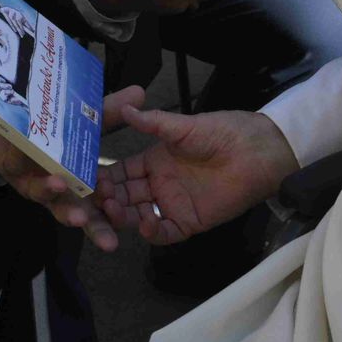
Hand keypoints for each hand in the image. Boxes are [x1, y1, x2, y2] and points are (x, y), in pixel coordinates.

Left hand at [0, 86, 142, 251]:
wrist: (7, 122)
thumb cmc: (52, 132)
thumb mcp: (84, 123)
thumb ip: (110, 112)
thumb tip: (139, 93)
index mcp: (78, 186)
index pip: (93, 214)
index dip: (104, 228)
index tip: (114, 242)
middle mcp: (55, 191)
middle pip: (67, 212)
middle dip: (78, 219)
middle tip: (88, 225)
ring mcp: (31, 180)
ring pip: (40, 193)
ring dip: (50, 190)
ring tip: (60, 184)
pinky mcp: (9, 166)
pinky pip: (14, 162)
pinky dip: (20, 155)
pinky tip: (25, 148)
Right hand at [97, 101, 299, 243]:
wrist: (256, 150)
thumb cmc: (222, 132)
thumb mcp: (183, 126)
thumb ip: (153, 123)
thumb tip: (126, 109)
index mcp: (152, 161)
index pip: (119, 173)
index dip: (103, 177)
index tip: (85, 179)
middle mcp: (157, 185)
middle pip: (123, 197)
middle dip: (106, 199)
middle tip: (94, 198)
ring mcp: (172, 204)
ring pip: (138, 216)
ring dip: (123, 216)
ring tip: (113, 208)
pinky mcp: (189, 221)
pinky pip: (164, 231)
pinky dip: (152, 231)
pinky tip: (145, 222)